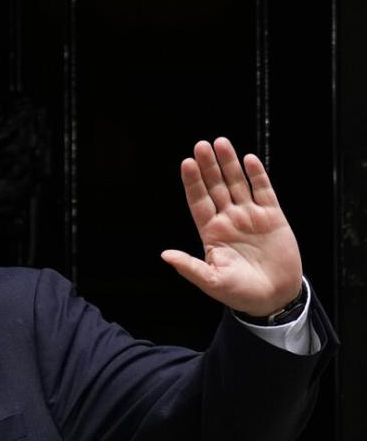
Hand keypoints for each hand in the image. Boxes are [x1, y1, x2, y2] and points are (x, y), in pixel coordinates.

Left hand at [161, 137, 302, 316]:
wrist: (274, 298)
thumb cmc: (240, 292)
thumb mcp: (212, 282)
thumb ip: (190, 267)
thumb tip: (165, 255)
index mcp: (211, 232)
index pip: (198, 201)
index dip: (193, 182)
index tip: (186, 163)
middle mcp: (228, 219)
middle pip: (216, 187)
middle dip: (209, 166)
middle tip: (201, 145)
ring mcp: (250, 216)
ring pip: (238, 183)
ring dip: (230, 164)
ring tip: (221, 143)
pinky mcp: (272, 217)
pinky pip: (264, 191)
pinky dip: (257, 175)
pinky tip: (249, 159)